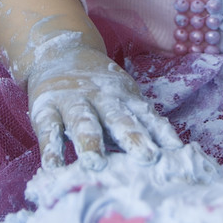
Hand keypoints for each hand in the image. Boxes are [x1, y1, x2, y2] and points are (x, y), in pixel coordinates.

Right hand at [0, 0, 181, 169]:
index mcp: (124, 97)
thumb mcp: (122, 98)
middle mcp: (101, 98)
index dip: (161, 134)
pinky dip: (50, 150)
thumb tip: (172, 156)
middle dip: (133, 138)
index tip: (176, 153)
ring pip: (83, 123)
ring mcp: (72, 102)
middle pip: (119, 119)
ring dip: (90, 143)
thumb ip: (141, 123)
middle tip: (147, 158)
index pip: (146, 117)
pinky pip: (49, 130)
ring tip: (95, 165)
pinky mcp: (46, 109)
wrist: (57, 52)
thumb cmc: (98, 88)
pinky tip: (54, 169)